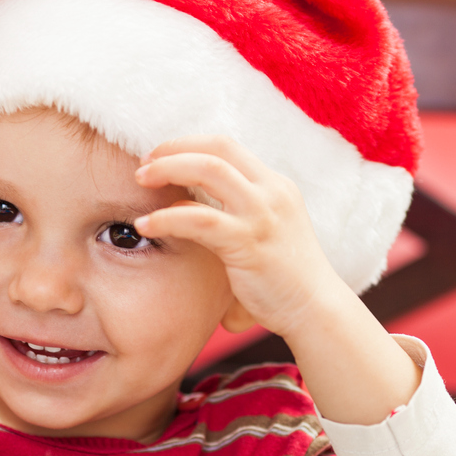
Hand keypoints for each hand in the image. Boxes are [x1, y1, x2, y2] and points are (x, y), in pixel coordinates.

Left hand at [133, 135, 339, 338]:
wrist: (315, 310)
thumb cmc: (283, 279)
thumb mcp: (261, 232)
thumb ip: (231, 213)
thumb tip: (183, 206)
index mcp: (275, 185)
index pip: (226, 147)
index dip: (187, 144)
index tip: (159, 156)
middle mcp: (272, 192)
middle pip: (217, 148)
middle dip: (174, 149)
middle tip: (143, 163)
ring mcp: (262, 215)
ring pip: (209, 170)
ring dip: (167, 170)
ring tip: (139, 181)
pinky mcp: (248, 243)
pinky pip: (199, 219)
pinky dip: (166, 217)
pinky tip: (145, 225)